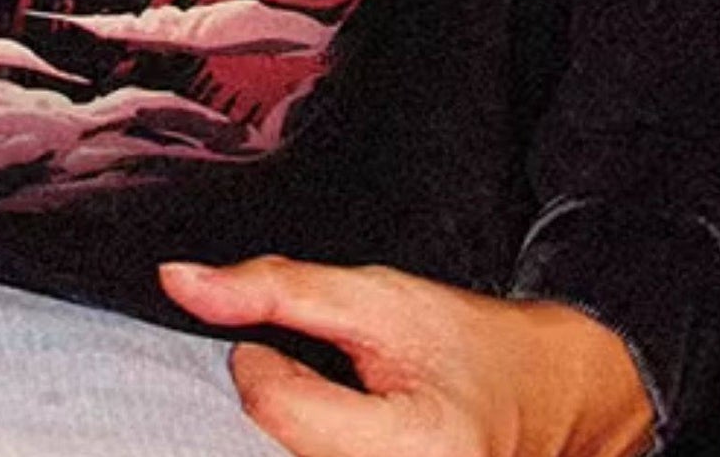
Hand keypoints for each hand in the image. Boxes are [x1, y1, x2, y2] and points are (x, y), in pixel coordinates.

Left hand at [158, 257, 655, 456]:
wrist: (541, 397)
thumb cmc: (463, 344)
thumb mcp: (375, 296)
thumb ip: (275, 289)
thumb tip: (178, 281)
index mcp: (413, 445)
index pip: (272, 407)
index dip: (260, 359)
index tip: (285, 344)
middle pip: (270, 452)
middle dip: (266, 412)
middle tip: (311, 385)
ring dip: (280, 437)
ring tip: (326, 412)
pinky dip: (299, 448)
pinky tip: (325, 434)